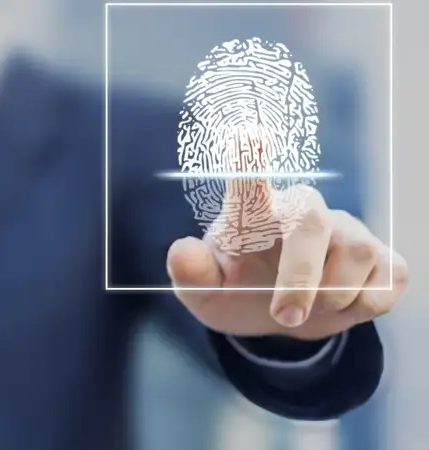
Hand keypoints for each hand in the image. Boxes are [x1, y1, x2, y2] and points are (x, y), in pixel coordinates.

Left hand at [167, 127, 407, 340]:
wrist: (279, 319)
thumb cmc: (237, 292)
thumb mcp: (205, 293)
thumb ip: (191, 273)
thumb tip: (181, 250)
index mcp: (252, 214)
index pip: (248, 183)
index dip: (250, 161)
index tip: (248, 136)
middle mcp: (302, 212)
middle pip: (312, 221)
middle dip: (300, 277)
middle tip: (283, 316)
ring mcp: (347, 231)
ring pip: (356, 254)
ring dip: (329, 298)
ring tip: (305, 309)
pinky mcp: (382, 258)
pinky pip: (386, 279)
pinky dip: (363, 305)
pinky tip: (341, 304)